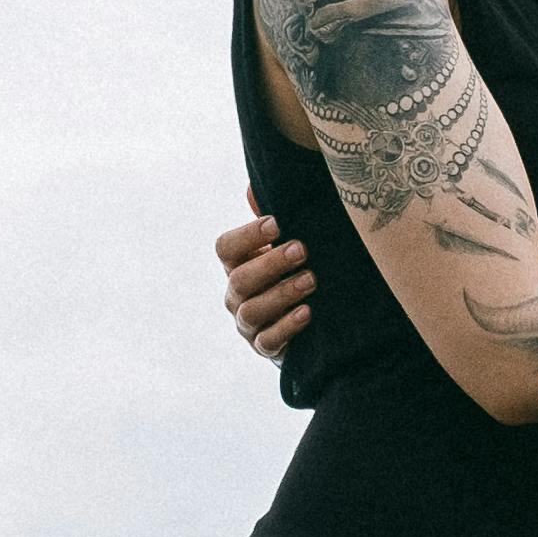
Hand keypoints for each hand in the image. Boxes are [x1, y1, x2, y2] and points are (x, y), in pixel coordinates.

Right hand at [214, 211, 313, 358]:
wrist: (309, 321)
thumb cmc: (294, 272)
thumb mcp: (286, 244)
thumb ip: (272, 219)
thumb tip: (253, 188)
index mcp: (237, 264)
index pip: (226, 248)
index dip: (248, 236)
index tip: (277, 224)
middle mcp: (236, 294)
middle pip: (239, 279)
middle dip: (270, 264)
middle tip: (301, 250)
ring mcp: (247, 323)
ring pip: (251, 310)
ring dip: (281, 293)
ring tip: (311, 280)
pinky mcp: (264, 348)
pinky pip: (268, 341)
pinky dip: (286, 327)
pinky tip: (307, 312)